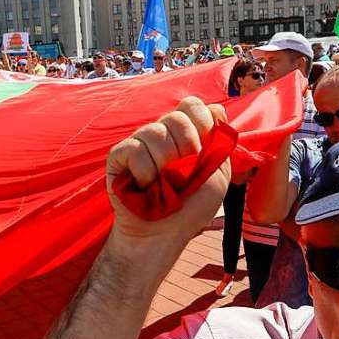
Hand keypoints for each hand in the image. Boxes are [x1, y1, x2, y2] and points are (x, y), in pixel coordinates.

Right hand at [106, 96, 229, 254]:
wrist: (165, 233)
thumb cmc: (191, 207)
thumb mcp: (218, 175)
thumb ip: (220, 142)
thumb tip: (216, 109)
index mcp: (184, 132)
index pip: (192, 105)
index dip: (201, 125)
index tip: (202, 153)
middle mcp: (160, 132)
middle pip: (176, 117)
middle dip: (186, 150)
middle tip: (182, 176)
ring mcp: (138, 142)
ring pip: (154, 132)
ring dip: (165, 166)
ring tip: (163, 185)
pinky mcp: (118, 156)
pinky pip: (134, 150)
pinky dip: (145, 173)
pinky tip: (145, 187)